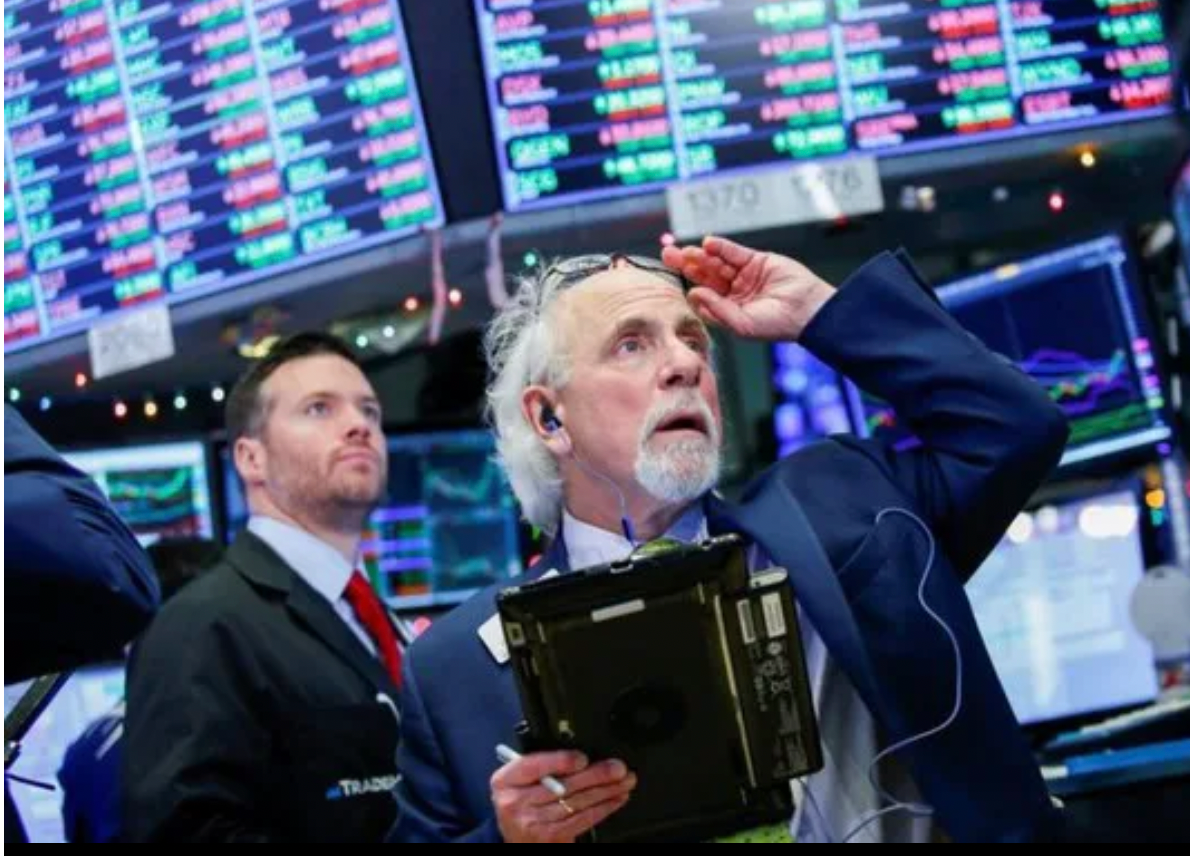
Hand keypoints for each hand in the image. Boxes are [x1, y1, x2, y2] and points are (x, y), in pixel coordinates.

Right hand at [491, 750, 636, 842]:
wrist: (516, 839)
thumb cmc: (521, 800)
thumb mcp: (519, 780)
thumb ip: (541, 765)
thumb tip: (580, 755)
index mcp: (505, 780)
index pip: (533, 766)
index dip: (559, 762)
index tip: (582, 758)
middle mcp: (515, 803)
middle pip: (561, 786)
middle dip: (595, 775)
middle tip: (618, 768)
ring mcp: (533, 823)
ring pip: (576, 803)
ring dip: (606, 791)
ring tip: (625, 781)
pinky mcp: (551, 837)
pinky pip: (582, 820)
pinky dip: (603, 808)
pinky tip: (616, 799)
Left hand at [662, 235, 835, 340]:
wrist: (808, 309)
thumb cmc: (778, 323)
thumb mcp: (743, 324)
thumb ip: (717, 309)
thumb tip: (693, 293)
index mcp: (728, 311)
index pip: (702, 298)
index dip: (690, 290)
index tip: (682, 286)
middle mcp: (733, 293)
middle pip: (704, 277)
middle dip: (686, 266)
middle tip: (668, 255)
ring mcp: (744, 275)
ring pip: (716, 263)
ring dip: (700, 256)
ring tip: (685, 251)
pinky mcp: (755, 260)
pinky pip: (733, 252)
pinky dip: (720, 247)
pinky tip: (708, 244)